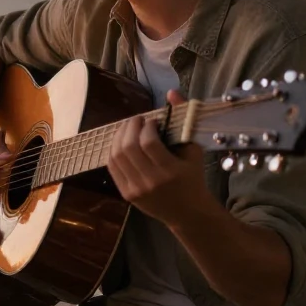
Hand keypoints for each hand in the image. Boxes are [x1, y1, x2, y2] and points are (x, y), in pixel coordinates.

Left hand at [107, 90, 209, 225]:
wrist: (187, 212)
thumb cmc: (193, 177)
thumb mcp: (193, 149)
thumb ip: (183, 120)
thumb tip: (172, 93)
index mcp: (171, 171)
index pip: (149, 143)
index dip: (147, 126)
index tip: (152, 121)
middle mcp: (151, 181)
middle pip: (129, 148)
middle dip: (130, 127)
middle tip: (136, 119)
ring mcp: (136, 189)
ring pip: (117, 156)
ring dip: (119, 137)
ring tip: (128, 128)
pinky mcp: (126, 194)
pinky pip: (113, 167)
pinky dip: (114, 151)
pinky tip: (122, 142)